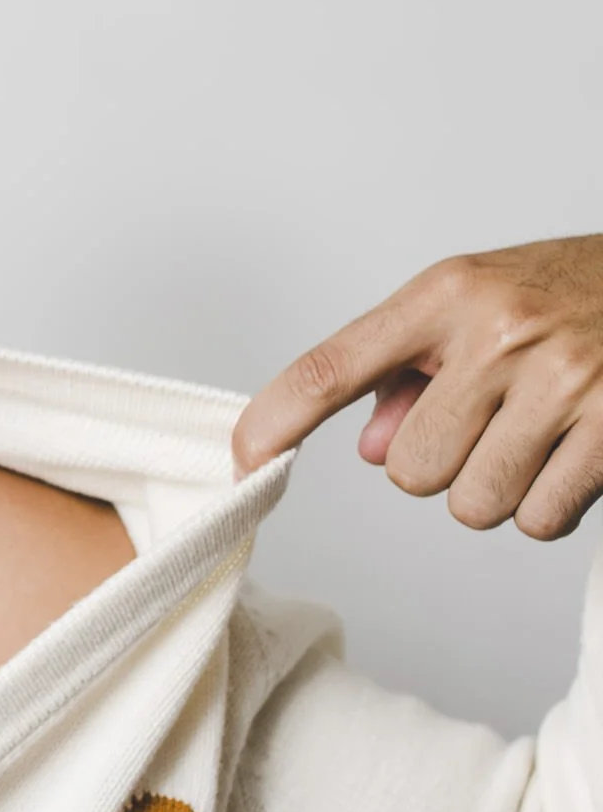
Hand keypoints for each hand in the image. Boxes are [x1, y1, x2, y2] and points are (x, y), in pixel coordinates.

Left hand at [233, 235, 602, 540]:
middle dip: (444, 465)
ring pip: (473, 504)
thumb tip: (365, 447)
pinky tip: (577, 456)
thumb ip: (413, 371)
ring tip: (540, 438)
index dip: (278, 417)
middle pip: (409, 470)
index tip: (242, 459)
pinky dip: (553, 506)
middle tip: (493, 423)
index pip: (336, 364)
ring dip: (501, 490)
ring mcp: (562, 381)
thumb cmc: (576, 293)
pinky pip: (541, 517)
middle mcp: (499, 332)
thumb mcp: (484, 304)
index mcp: (450, 294)